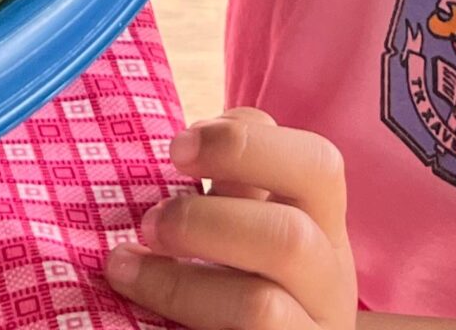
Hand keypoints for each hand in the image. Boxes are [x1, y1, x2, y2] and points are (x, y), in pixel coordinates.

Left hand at [103, 110, 356, 329]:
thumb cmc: (241, 283)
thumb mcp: (246, 230)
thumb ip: (228, 194)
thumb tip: (181, 148)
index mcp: (324, 227)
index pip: (317, 166)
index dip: (245, 144)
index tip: (176, 149)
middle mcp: (329, 283)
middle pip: (292, 238)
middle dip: (203, 220)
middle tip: (147, 223)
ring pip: (261, 307)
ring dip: (178, 282)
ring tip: (125, 268)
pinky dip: (180, 321)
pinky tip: (140, 312)